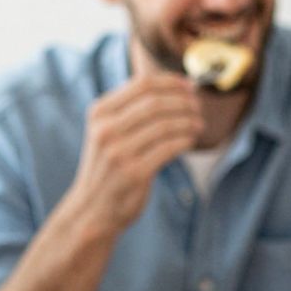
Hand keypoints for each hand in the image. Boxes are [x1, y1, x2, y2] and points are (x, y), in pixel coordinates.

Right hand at [68, 74, 204, 236]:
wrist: (92, 209)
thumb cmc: (107, 167)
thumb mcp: (107, 131)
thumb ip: (129, 108)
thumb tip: (166, 81)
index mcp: (99, 112)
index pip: (142, 85)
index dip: (171, 83)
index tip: (190, 86)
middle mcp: (106, 129)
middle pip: (156, 103)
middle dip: (183, 102)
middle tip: (197, 107)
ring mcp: (119, 152)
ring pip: (165, 125)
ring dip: (188, 122)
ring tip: (198, 124)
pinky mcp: (134, 173)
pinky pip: (168, 148)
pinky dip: (184, 141)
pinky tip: (190, 141)